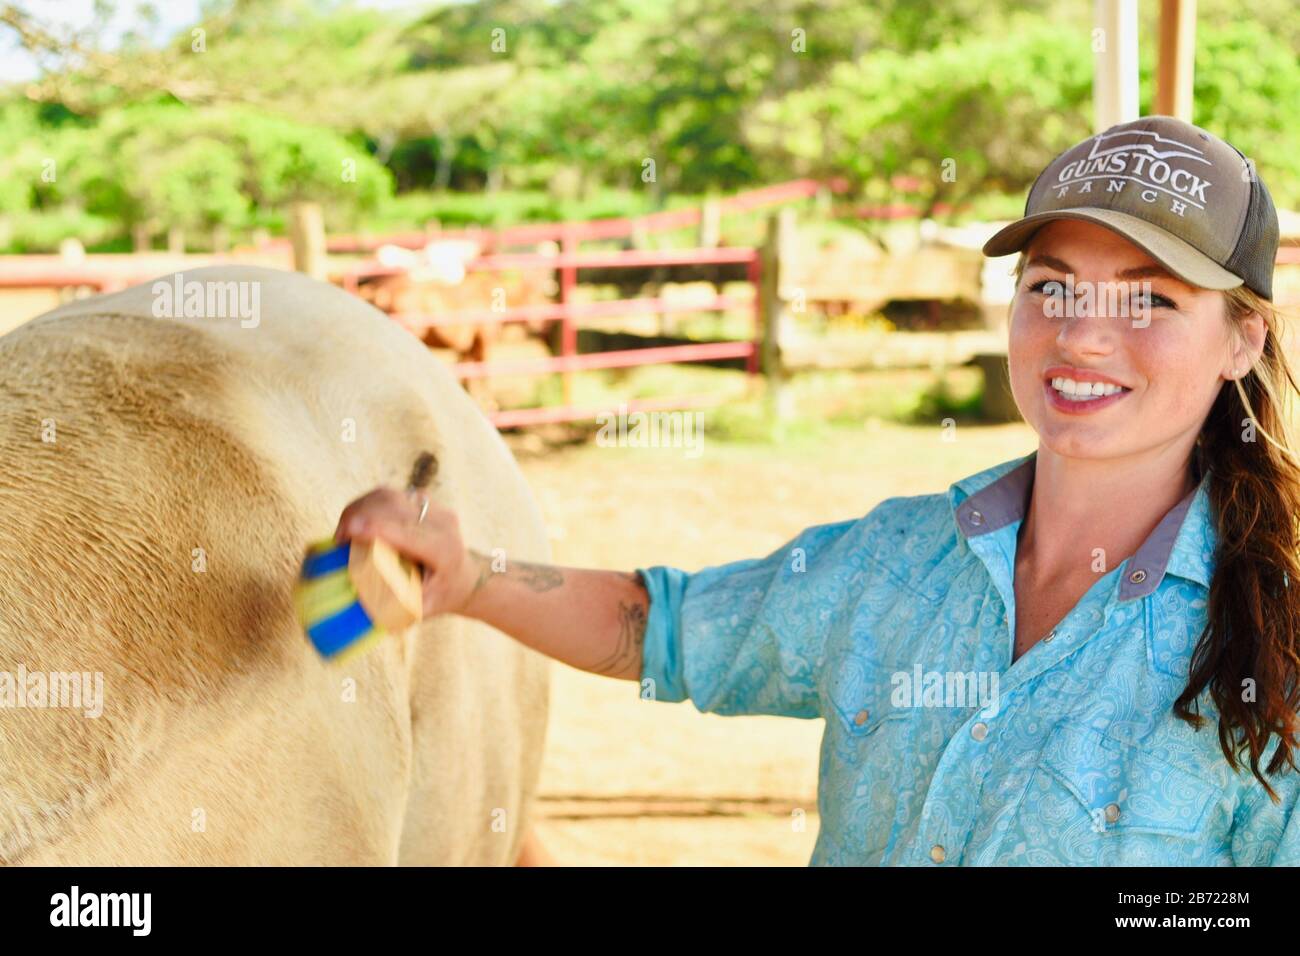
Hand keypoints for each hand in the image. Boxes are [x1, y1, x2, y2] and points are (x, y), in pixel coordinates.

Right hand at [333, 487, 483, 618]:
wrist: (465, 577)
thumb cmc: (440, 596)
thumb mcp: (422, 609)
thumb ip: (395, 608)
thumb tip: (358, 606)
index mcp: (444, 550)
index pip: (408, 533)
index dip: (377, 528)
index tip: (349, 531)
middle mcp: (442, 523)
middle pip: (394, 506)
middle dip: (359, 516)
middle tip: (339, 539)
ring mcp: (433, 507)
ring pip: (388, 495)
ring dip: (359, 509)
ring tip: (344, 531)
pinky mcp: (421, 500)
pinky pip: (388, 494)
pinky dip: (366, 505)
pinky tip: (355, 521)